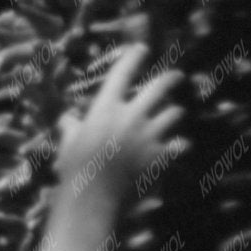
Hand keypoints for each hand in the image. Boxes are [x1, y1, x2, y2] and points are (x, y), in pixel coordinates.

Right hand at [54, 40, 185, 217]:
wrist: (93, 202)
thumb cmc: (75, 172)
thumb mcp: (68, 145)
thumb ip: (70, 127)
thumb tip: (67, 119)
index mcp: (106, 109)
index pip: (122, 73)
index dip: (133, 57)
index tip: (141, 49)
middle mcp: (131, 117)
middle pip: (158, 88)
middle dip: (170, 78)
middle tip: (176, 75)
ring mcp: (148, 137)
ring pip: (172, 114)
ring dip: (173, 112)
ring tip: (175, 111)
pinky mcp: (160, 157)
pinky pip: (177, 144)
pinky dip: (178, 144)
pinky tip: (182, 143)